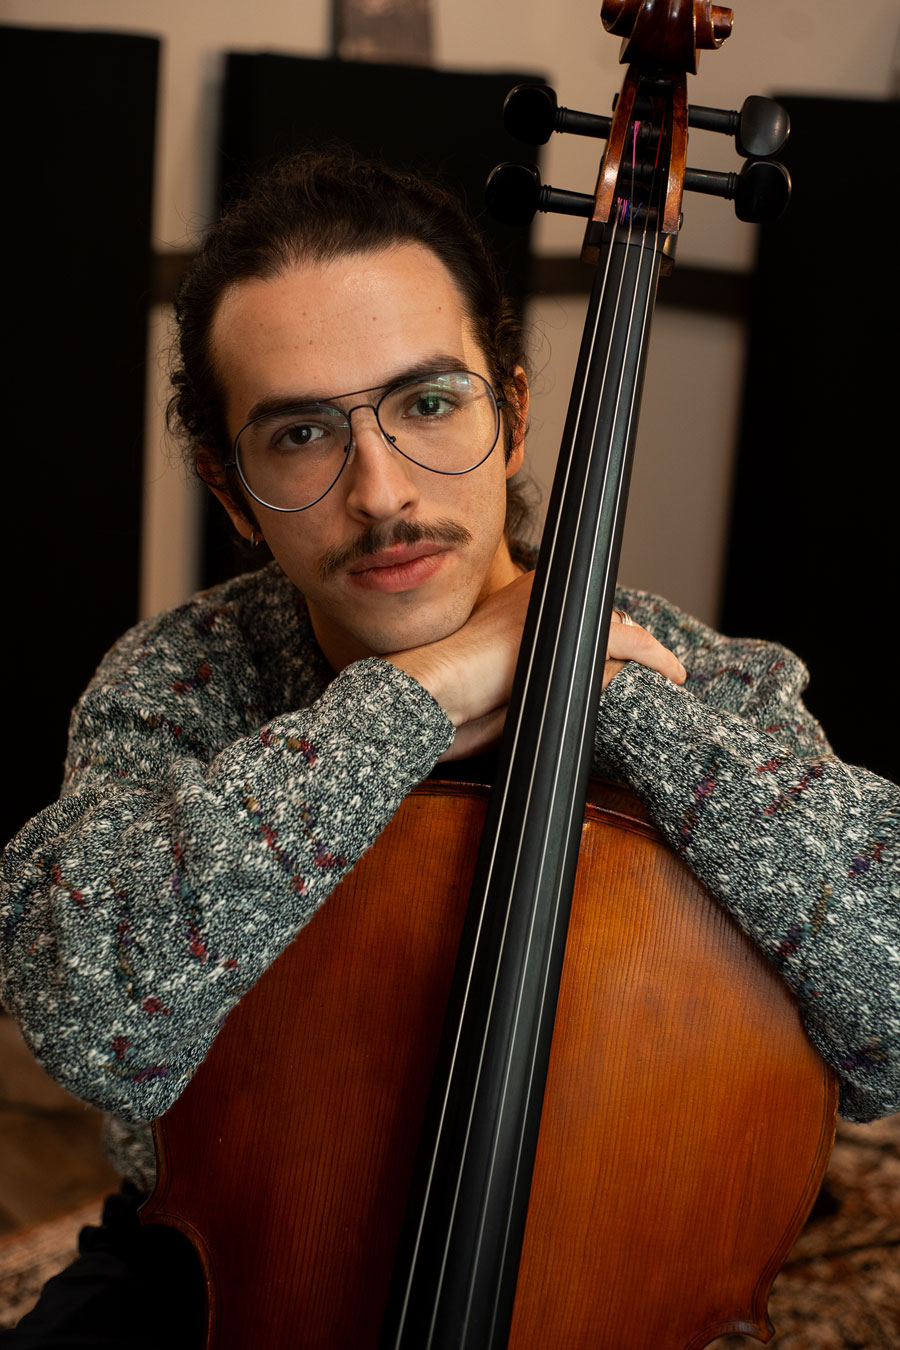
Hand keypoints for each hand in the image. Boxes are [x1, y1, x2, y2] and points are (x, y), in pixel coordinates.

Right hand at [389, 576, 684, 759]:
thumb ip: (549, 679)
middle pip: (602, 615)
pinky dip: (656, 656)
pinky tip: (673, 673)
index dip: (608, 636)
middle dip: (632, 642)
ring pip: (618, 625)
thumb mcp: (508, 690)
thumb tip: (601, 677)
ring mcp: (550, 606)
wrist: (426, 696)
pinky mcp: (565, 627)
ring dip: (648, 650)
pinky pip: (626, 640)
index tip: (629, 658)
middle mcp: (536, 594)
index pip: (577, 614)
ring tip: (671, 673)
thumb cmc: (450, 705)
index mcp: (514, 603)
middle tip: (660, 668)